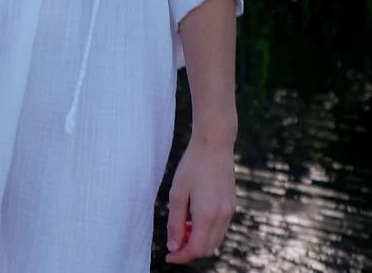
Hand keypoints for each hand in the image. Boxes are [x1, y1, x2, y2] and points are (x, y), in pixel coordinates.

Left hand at [165, 136, 235, 262]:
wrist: (214, 143)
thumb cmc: (192, 165)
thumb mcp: (177, 192)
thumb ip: (175, 222)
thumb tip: (173, 247)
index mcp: (207, 215)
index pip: (195, 249)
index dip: (181, 257)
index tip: (168, 256)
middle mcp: (222, 217)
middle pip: (206, 249)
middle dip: (189, 250)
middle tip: (173, 241)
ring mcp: (229, 212)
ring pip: (214, 241)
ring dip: (198, 241)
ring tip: (182, 227)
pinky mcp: (232, 205)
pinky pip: (220, 229)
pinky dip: (207, 231)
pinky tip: (194, 218)